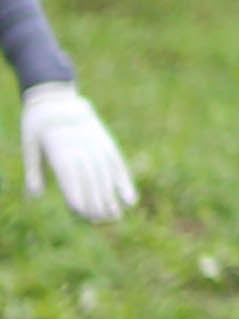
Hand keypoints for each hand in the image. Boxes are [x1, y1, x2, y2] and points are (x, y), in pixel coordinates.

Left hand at [20, 84, 134, 222]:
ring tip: (114, 216)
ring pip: (106, 175)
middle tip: (99, 221)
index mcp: (60, 148)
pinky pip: (118, 164)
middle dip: (95, 202)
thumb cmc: (37, 124)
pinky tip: (130, 199)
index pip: (71, 177)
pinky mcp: (106, 142)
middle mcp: (81, 147)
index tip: (82, 214)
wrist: (56, 96)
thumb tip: (35, 195)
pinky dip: (125, 182)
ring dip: (110, 196)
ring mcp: (96, 144)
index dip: (76, 195)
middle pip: (90, 179)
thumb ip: (34, 170)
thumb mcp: (29, 145)